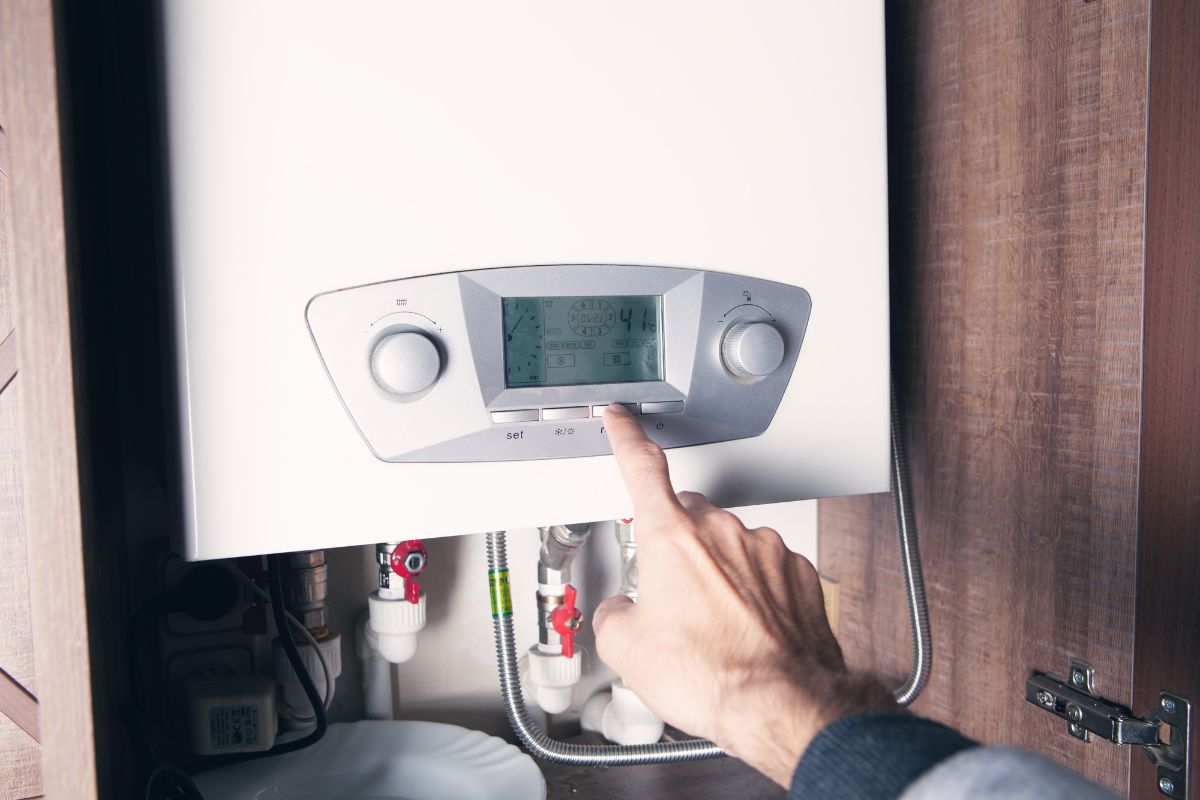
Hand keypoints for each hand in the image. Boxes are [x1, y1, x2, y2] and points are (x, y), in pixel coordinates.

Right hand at [593, 403, 897, 785]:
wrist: (780, 704)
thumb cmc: (711, 675)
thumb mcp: (626, 650)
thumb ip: (613, 614)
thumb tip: (620, 614)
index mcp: (671, 538)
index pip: (641, 468)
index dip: (626, 438)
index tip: (622, 421)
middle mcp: (721, 532)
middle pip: (687, 519)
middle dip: (676, 548)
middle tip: (671, 598)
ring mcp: (765, 550)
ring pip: (729, 548)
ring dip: (717, 575)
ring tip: (713, 629)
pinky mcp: (797, 573)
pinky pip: (766, 571)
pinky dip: (754, 593)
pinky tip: (746, 631)